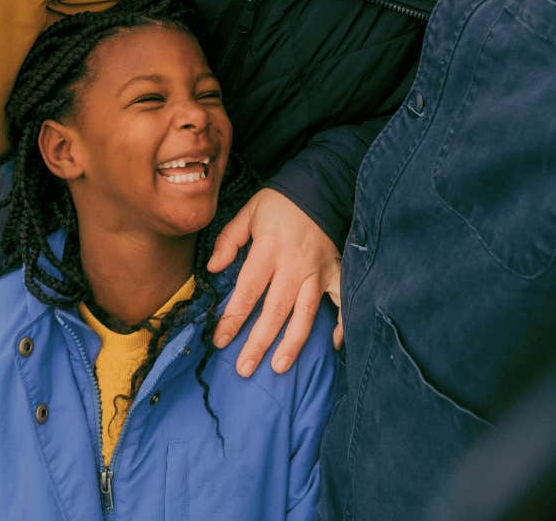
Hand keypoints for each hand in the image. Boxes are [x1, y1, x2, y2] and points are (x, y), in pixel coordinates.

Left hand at [207, 187, 341, 375]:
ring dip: (293, 342)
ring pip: (305, 312)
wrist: (320, 186)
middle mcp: (294, 264)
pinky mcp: (336, 270)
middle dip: (259, 342)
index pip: (247, 290)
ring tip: (279, 367)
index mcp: (269, 249)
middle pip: (275, 310)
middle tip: (244, 369)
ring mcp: (318, 270)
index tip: (220, 341)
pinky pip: (342, 300)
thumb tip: (212, 269)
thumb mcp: (249, 213)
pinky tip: (336, 344)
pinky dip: (342, 322)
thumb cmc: (280, 203)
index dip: (233, 318)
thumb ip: (229, 240)